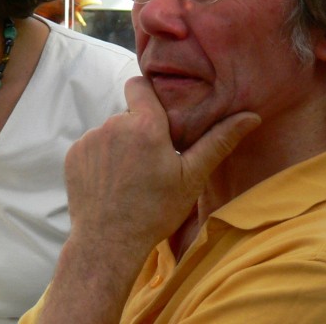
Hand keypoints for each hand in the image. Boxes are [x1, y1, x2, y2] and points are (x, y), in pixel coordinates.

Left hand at [64, 76, 260, 258]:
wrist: (108, 242)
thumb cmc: (155, 211)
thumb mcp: (192, 177)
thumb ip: (218, 141)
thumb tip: (251, 116)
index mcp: (144, 124)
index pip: (140, 84)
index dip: (148, 94)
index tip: (158, 114)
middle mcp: (113, 124)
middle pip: (129, 113)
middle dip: (139, 130)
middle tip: (151, 161)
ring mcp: (90, 139)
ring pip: (111, 131)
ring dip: (120, 145)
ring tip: (130, 177)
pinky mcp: (74, 154)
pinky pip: (92, 146)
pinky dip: (101, 159)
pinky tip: (111, 183)